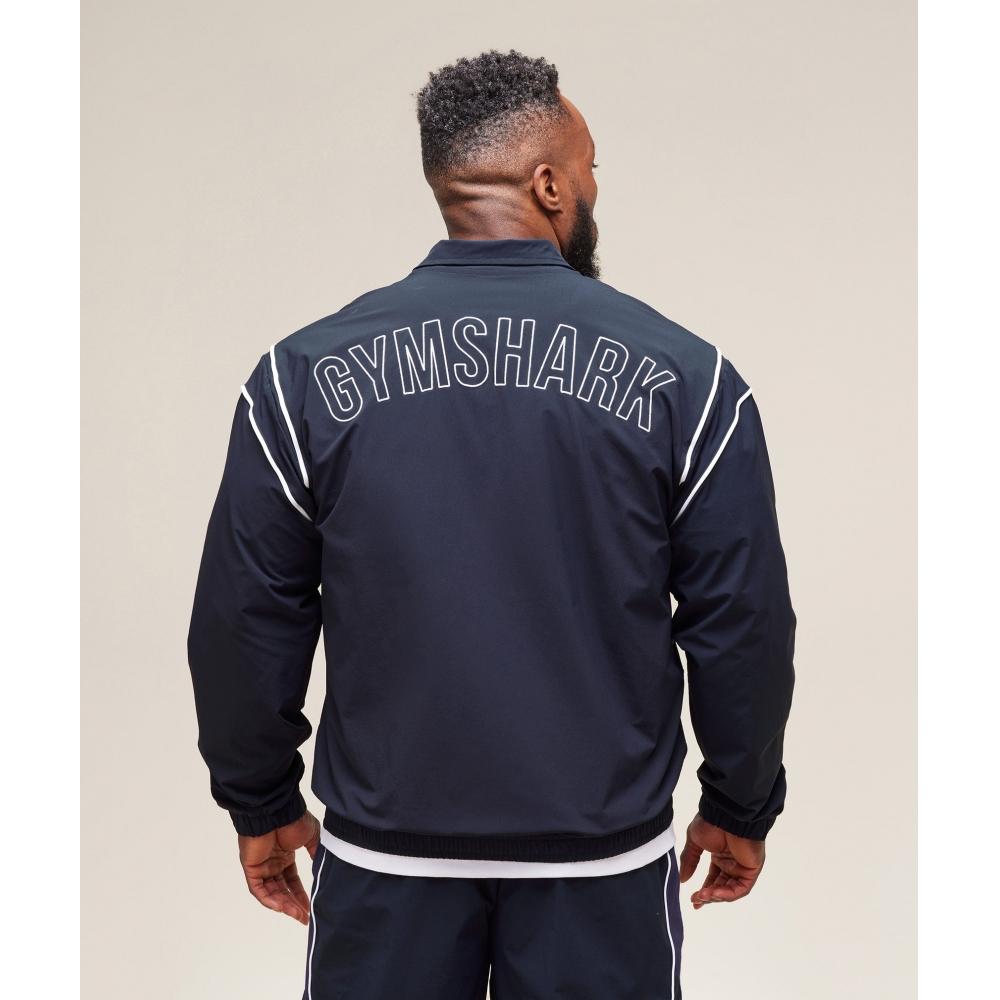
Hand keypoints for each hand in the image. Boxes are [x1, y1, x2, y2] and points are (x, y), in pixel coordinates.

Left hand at [238, 810, 320, 924]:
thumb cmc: (294, 820)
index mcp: (285, 856)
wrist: (277, 812)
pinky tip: (282, 907)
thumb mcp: (312, 837)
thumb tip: (324, 868)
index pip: (292, 882)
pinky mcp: (251, 868)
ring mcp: (261, 866)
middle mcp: (272, 863)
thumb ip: (316, 853)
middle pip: (283, 890)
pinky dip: (269, 899)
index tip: (310, 908)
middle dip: (294, 905)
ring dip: (284, 905)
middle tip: (305, 918)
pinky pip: (258, 889)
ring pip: (271, 893)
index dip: (301, 895)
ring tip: (298, 915)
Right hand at [678, 813, 765, 909]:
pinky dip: (727, 894)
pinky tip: (713, 893)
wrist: (726, 816)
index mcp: (720, 856)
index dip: (704, 890)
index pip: (714, 878)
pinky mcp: (751, 870)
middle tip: (696, 900)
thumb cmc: (710, 823)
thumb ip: (689, 861)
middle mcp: (732, 863)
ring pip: (731, 890)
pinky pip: (741, 889)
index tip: (694, 900)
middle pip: (722, 887)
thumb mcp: (694, 842)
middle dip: (708, 896)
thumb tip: (682, 879)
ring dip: (716, 896)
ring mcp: (742, 867)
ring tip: (701, 896)